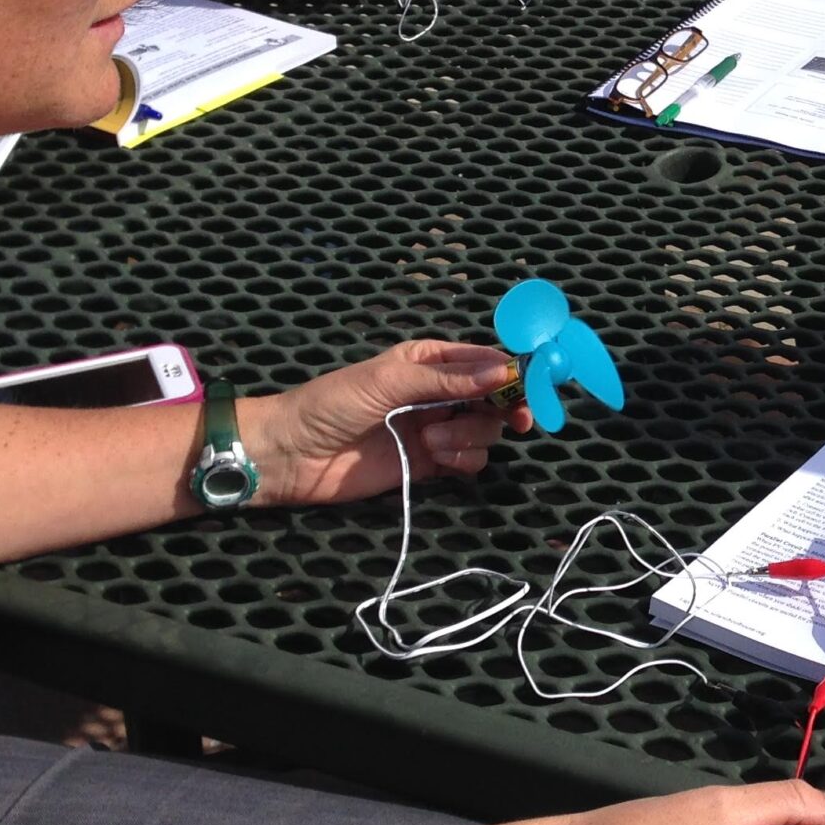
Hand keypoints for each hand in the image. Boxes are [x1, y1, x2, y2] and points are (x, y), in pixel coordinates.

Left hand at [239, 340, 529, 510]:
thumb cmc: (332, 404)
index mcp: (429, 360)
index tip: (533, 387)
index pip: (485, 360)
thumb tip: (503, 371)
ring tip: (432, 443)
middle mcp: (438, 392)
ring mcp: (435, 428)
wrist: (291, 456)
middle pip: (494, 397)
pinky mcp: (429, 463)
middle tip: (517, 420)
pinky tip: (436, 458)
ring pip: (484, 430)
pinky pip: (469, 460)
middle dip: (504, 407)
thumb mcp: (389, 381)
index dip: (514, 372)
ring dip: (470, 437)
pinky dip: (462, 460)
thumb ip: (447, 379)